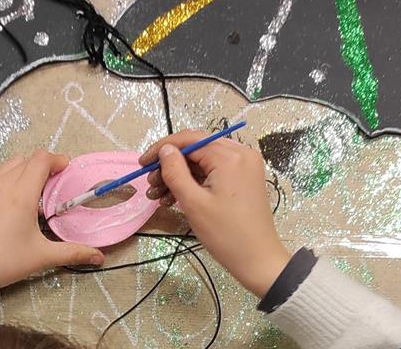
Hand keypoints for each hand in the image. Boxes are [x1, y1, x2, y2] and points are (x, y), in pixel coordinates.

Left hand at [0, 150, 104, 287]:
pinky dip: (9, 175)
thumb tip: (99, 257)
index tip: (66, 171)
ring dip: (25, 168)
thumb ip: (72, 252)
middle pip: (28, 158)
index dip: (57, 160)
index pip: (42, 159)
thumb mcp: (41, 256)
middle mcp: (5, 182)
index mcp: (22, 192)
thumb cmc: (4, 259)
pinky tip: (13, 196)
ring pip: (10, 163)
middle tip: (53, 184)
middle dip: (43, 165)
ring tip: (33, 188)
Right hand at [139, 131, 290, 298]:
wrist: (259, 261)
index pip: (189, 140)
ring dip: (180, 174)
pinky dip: (195, 180)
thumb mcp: (193, 202)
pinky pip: (214, 170)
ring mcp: (244, 165)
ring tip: (159, 195)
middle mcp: (241, 152)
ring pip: (203, 160)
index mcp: (230, 156)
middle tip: (150, 183)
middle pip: (196, 148)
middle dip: (170, 164)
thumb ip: (175, 171)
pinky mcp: (244, 177)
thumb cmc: (225, 234)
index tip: (142, 163)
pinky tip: (175, 197)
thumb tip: (165, 149)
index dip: (162, 149)